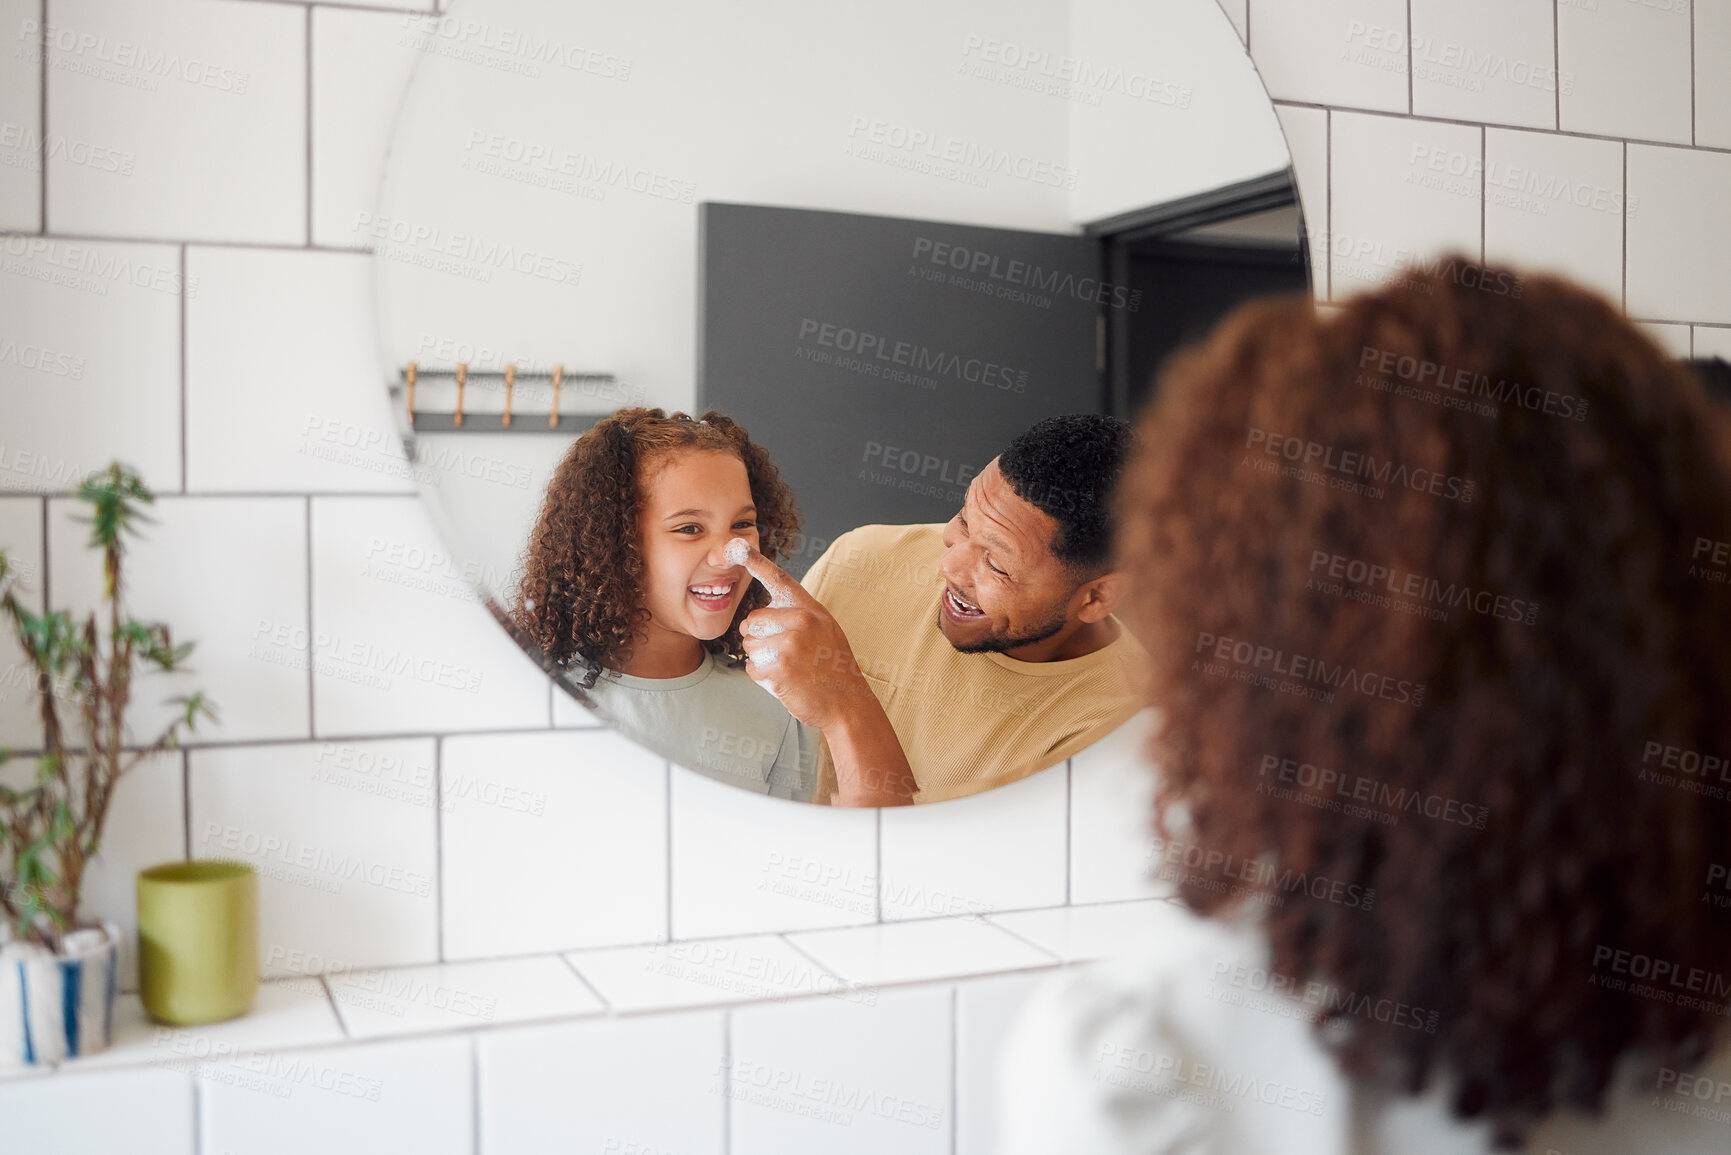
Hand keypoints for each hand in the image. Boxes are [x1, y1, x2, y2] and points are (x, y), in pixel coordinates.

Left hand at [731, 539, 866, 728]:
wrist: (848, 703)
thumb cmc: (833, 668)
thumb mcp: (825, 630)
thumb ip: (799, 616)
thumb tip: (762, 615)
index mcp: (809, 609)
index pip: (778, 579)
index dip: (755, 562)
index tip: (735, 547)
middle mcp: (800, 620)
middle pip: (751, 621)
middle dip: (758, 639)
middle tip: (783, 653)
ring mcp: (790, 644)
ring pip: (749, 646)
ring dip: (761, 661)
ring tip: (788, 667)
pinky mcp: (780, 668)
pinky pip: (752, 669)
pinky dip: (763, 679)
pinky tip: (785, 681)